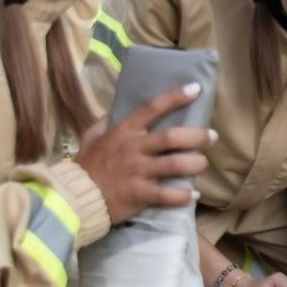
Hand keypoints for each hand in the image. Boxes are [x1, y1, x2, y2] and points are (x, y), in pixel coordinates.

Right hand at [74, 82, 213, 223]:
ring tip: (202, 164)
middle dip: (196, 135)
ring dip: (195, 164)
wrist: (75, 198)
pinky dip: (183, 196)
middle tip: (211, 136)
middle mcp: (134, 148)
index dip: (175, 97)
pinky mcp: (139, 194)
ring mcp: (138, 172)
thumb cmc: (86, 166)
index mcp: (124, 131)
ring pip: (175, 164)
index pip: (152, 108)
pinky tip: (193, 195)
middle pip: (172, 137)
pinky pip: (167, 195)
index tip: (195, 89)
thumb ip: (105, 122)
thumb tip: (117, 110)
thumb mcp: (91, 137)